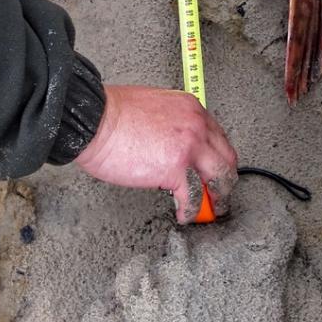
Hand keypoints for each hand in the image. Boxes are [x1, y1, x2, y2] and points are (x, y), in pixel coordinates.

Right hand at [74, 84, 237, 222]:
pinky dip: (190, 211)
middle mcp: (195, 125)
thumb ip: (172, 123)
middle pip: (226, 158)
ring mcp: (188, 148)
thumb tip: (173, 143)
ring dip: (216, 198)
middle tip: (220, 194)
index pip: (217, 136)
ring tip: (210, 210)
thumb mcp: (155, 107)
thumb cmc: (113, 113)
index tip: (214, 169)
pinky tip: (183, 214)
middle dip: (225, 179)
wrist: (95, 119)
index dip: (218, 157)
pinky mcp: (175, 170)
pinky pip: (192, 197)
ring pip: (219, 178)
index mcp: (190, 108)